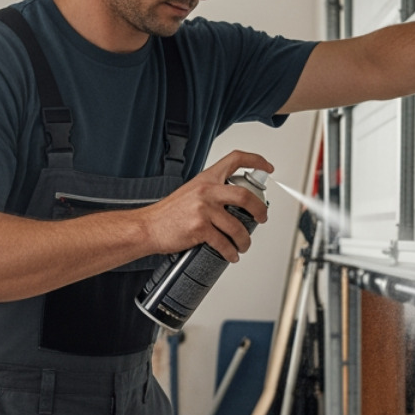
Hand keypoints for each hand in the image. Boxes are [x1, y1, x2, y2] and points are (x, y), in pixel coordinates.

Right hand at [142, 150, 274, 261]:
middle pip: (245, 196)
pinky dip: (231, 252)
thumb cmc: (168, 213)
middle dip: (260, 210)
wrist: (147, 227)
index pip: (235, 159)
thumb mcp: (191, 192)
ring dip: (245, 240)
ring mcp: (203, 210)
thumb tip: (234, 203)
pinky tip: (231, 255)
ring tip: (244, 245)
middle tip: (262, 218)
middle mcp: (206, 191)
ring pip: (237, 226)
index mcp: (206, 179)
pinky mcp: (199, 228)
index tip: (266, 167)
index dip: (255, 160)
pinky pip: (224, 243)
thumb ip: (211, 192)